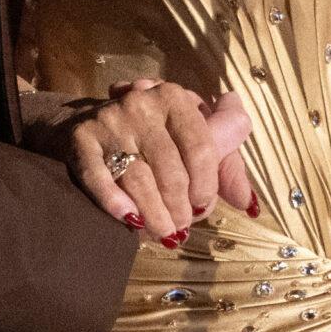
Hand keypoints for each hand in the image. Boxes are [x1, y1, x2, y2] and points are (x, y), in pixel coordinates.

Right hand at [50, 79, 254, 245]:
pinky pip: (99, 177)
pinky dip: (115, 202)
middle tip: (181, 226)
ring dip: (155, 215)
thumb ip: (225, 167)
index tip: (203, 205)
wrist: (88, 126)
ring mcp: (110, 121)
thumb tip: (249, 203)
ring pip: (139, 179)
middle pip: (171, 170)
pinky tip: (129, 219)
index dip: (206, 185)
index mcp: (175, 98)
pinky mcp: (81, 139)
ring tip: (163, 233)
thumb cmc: (153, 138)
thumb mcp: (193, 141)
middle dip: (180, 207)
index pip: (202, 148)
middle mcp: (142, 104)